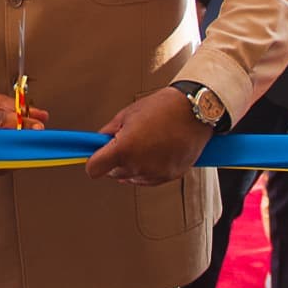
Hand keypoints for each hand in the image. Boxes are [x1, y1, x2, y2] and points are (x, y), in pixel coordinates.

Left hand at [85, 86, 210, 186]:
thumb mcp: (127, 114)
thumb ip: (108, 133)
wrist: (194, 111)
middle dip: (115, 161)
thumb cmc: (162, 108)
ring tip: (145, 143)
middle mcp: (138, 165)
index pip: (94, 169)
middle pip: (113, 174)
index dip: (93, 162)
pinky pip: (149, 179)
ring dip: (132, 166)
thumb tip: (98, 143)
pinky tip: (156, 151)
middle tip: (127, 141)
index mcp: (124, 149)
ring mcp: (155, 173)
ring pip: (132, 177)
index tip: (96, 157)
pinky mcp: (169, 176)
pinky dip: (148, 169)